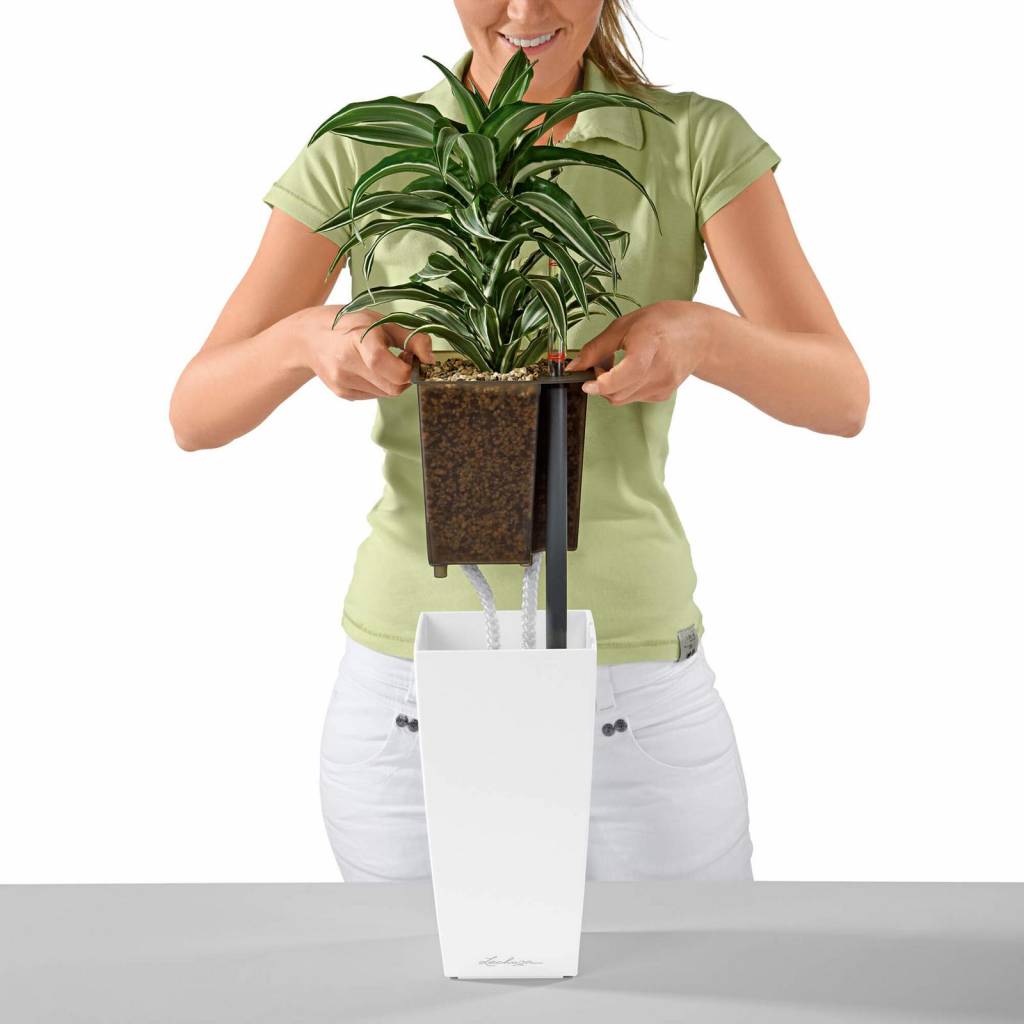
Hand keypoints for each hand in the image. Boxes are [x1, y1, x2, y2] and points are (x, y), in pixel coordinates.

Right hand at [292, 306, 432, 399]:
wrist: (308, 338)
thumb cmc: (349, 324)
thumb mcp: (380, 321)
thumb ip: (411, 338)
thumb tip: (431, 359)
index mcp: (359, 342)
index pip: (395, 372)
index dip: (409, 368)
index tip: (408, 355)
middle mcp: (347, 366)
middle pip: (394, 388)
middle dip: (405, 377)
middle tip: (400, 358)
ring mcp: (343, 383)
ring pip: (386, 394)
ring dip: (392, 381)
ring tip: (382, 361)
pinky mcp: (342, 393)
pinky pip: (374, 395)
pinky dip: (379, 384)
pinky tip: (368, 368)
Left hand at [564, 300, 712, 404]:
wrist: (701, 335)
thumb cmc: (663, 323)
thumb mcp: (625, 325)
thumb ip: (596, 348)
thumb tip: (573, 368)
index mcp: (649, 346)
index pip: (623, 376)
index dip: (601, 383)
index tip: (585, 382)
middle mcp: (659, 370)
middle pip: (616, 393)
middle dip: (600, 383)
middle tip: (601, 363)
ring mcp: (663, 386)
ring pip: (622, 398)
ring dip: (611, 386)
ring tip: (618, 363)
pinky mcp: (663, 395)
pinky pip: (633, 398)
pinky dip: (625, 388)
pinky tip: (633, 370)